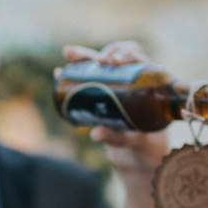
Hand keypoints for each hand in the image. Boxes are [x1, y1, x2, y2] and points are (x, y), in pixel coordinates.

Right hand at [62, 40, 164, 170]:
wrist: (137, 154)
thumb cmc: (143, 145)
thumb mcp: (132, 141)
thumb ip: (116, 137)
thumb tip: (94, 133)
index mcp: (148, 86)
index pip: (139, 60)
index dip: (127, 54)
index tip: (115, 62)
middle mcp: (132, 81)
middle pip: (119, 56)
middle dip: (105, 53)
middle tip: (99, 61)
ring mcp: (116, 84)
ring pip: (100, 63)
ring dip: (84, 55)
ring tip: (69, 54)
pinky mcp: (101, 91)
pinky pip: (89, 76)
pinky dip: (74, 71)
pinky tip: (59, 71)